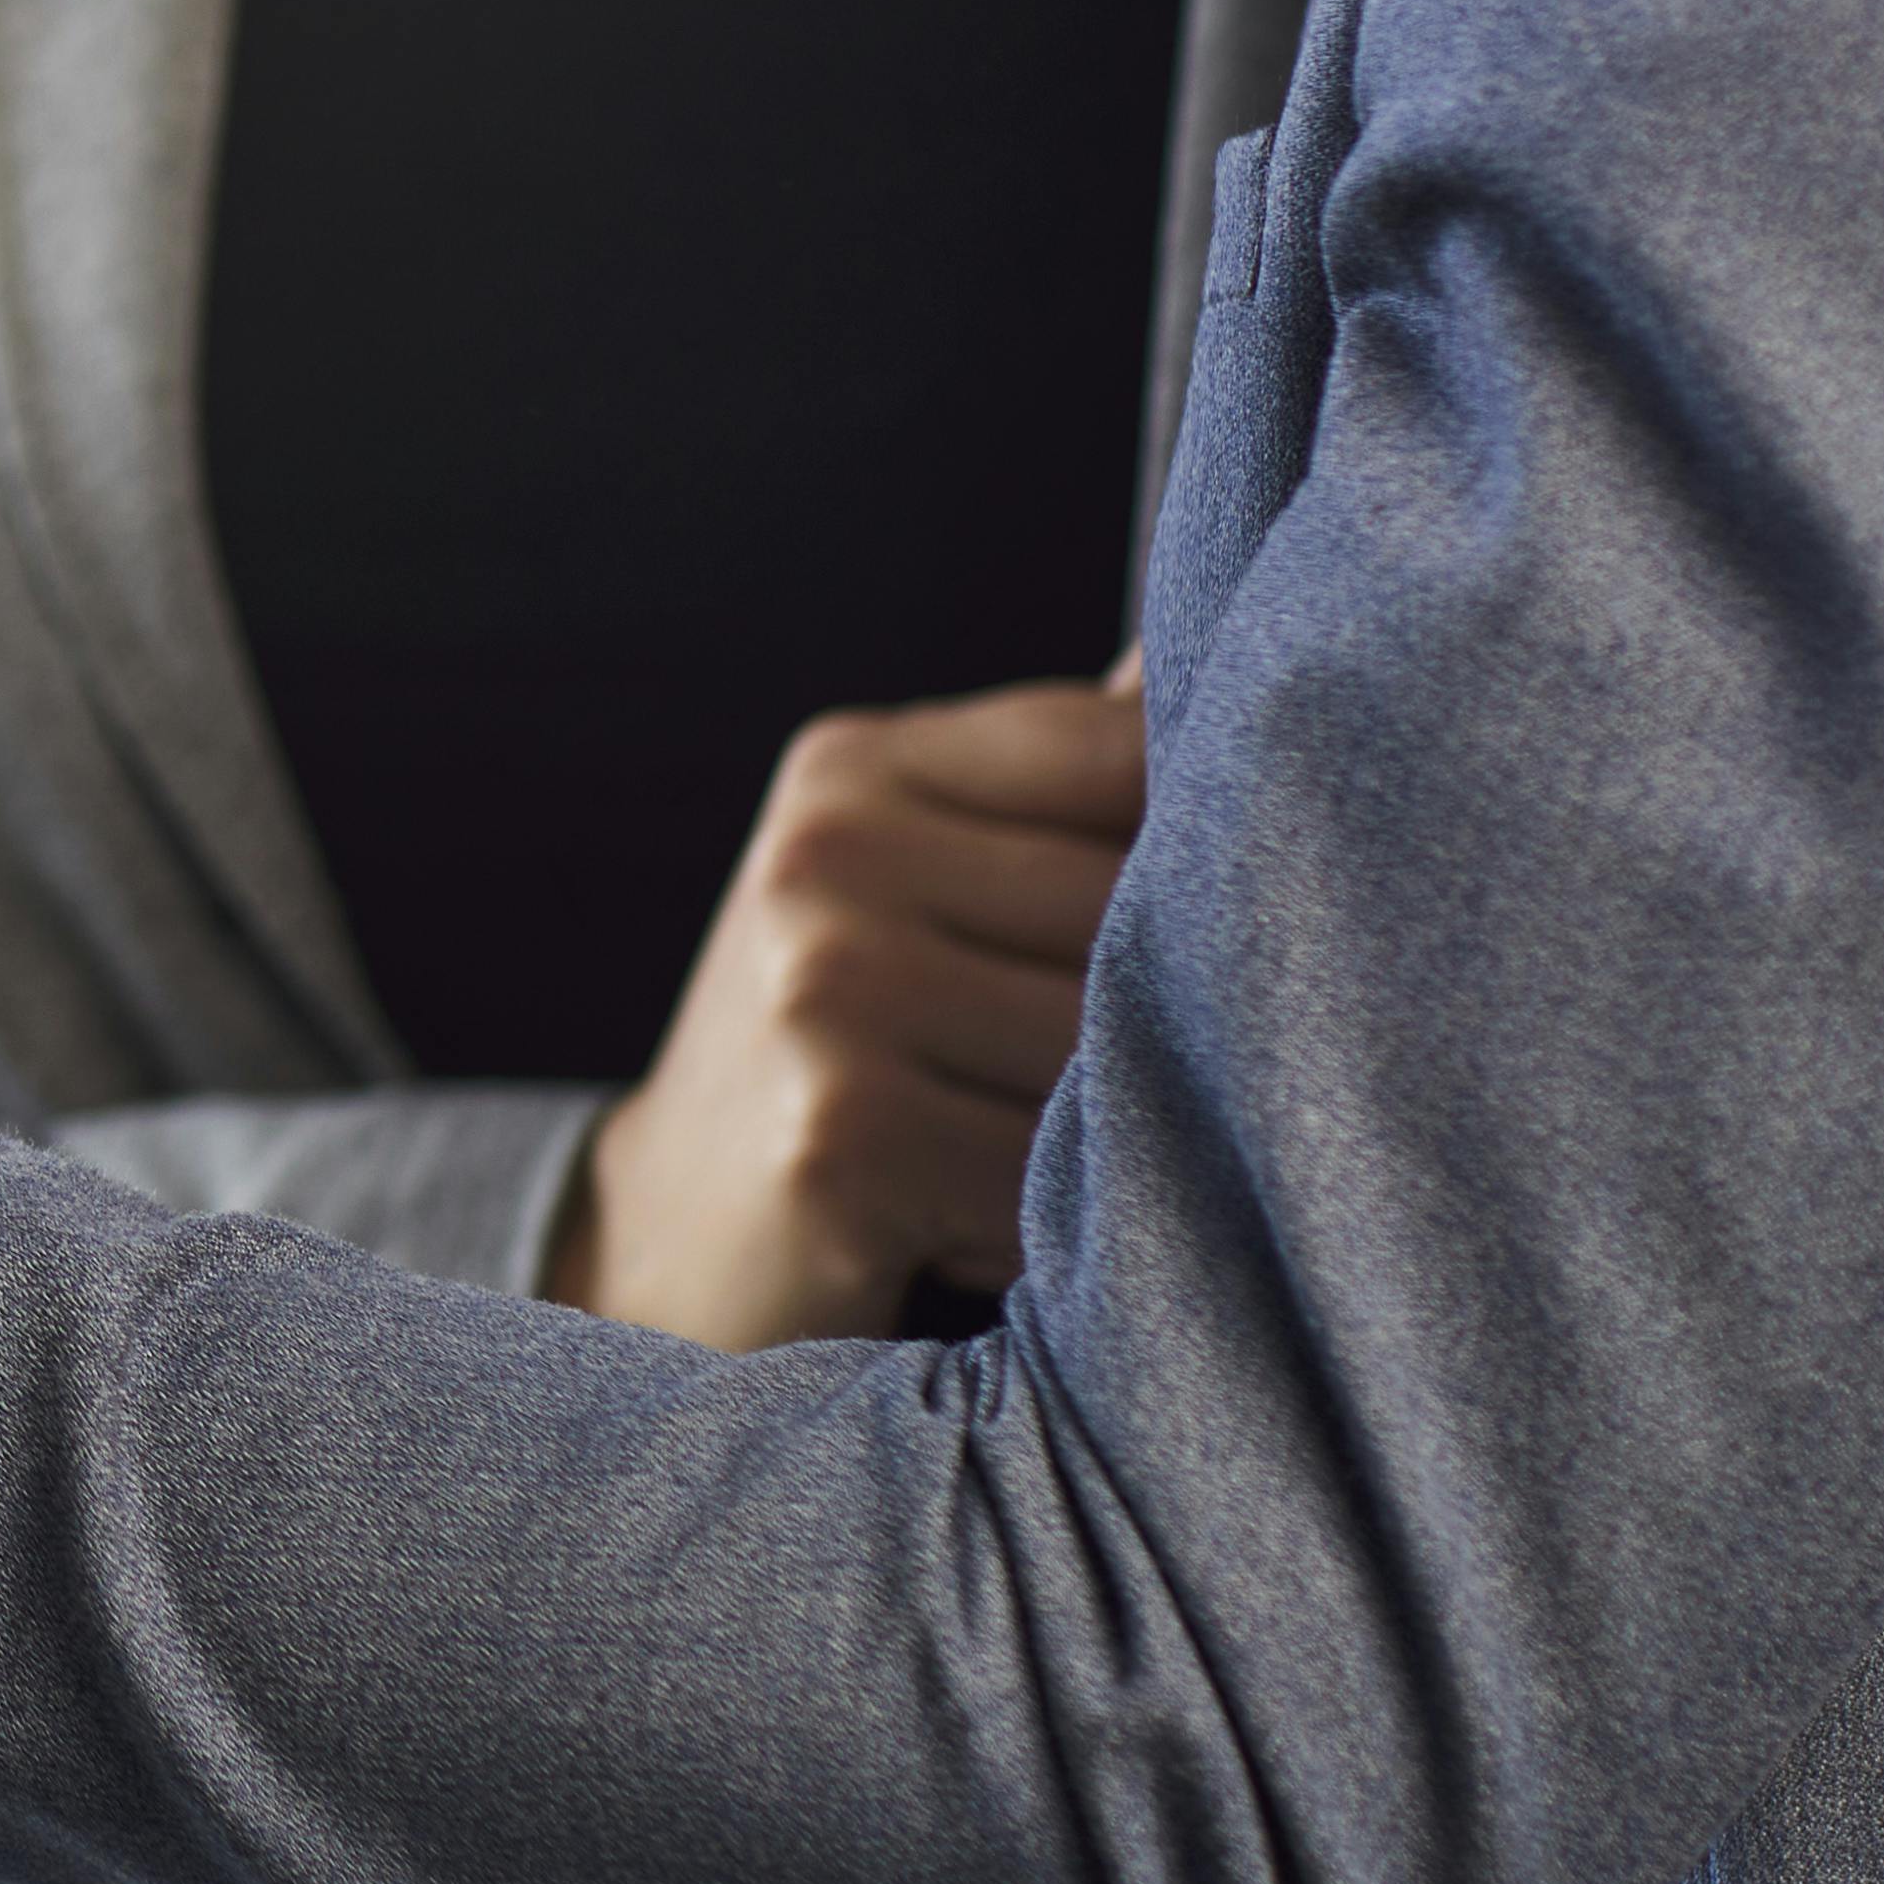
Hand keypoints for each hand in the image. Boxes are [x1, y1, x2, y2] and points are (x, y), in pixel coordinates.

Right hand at [549, 672, 1145, 1352]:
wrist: (674, 1235)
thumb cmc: (846, 1047)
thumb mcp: (922, 877)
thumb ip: (1058, 780)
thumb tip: (1202, 647)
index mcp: (850, 770)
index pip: (1126, 751)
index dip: (1207, 851)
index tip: (1209, 932)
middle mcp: (823, 857)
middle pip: (1138, 913)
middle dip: (1167, 1020)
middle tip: (1102, 1089)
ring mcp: (820, 991)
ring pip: (1111, 1052)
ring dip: (1119, 1137)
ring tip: (1035, 1166)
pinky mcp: (836, 1135)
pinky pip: (1056, 1177)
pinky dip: (1058, 1230)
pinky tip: (981, 1229)